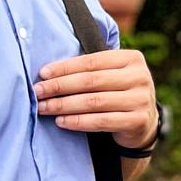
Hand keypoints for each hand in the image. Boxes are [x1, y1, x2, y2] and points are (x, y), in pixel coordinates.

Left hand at [34, 49, 158, 149]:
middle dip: (60, 86)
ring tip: (43, 107)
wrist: (143, 121)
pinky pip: (101, 121)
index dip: (65, 67)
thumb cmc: (116, 93)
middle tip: (38, 92)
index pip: (92, 61)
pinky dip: (77, 122)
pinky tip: (60, 121)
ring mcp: (142, 99)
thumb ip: (88, 69)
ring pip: (94, 102)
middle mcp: (141, 76)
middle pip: (91, 81)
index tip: (42, 74)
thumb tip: (46, 73)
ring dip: (64, 105)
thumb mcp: (110, 75)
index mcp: (132, 58)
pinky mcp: (138, 121)